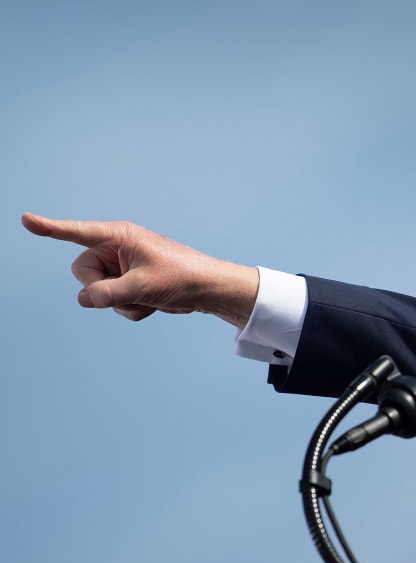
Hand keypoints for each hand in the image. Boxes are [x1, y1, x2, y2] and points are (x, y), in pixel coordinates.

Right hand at [22, 213, 258, 327]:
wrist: (209, 290)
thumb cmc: (181, 278)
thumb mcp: (140, 287)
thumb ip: (106, 294)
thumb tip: (83, 299)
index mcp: (120, 236)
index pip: (77, 232)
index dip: (50, 228)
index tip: (26, 219)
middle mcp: (117, 249)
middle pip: (83, 272)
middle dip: (101, 289)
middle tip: (129, 290)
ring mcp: (123, 267)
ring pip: (98, 292)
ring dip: (121, 303)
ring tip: (148, 297)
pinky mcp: (130, 283)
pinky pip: (114, 302)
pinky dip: (131, 308)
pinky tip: (153, 304)